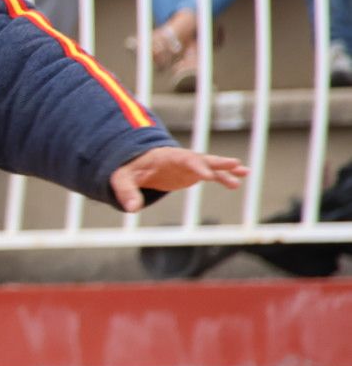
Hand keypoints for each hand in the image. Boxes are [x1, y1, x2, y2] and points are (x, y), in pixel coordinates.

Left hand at [110, 146, 246, 212]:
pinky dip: (223, 177)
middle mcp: (180, 158)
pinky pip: (211, 174)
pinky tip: (237, 183)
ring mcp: (188, 165)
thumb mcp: (121, 179)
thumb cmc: (128, 169)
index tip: (206, 175)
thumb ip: (126, 192)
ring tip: (245, 172)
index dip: (194, 165)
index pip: (182, 159)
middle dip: (216, 162)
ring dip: (226, 170)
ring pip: (210, 166)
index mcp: (165, 156)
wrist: (136, 164)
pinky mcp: (192, 173)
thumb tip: (132, 209)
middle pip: (201, 159)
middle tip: (234, 164)